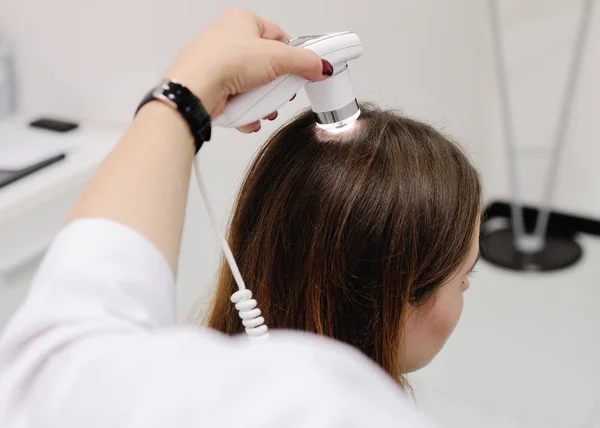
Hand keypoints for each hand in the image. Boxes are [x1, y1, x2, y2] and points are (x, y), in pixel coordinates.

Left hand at [164, 8, 331, 132]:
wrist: (195, 89)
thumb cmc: (223, 61)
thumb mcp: (277, 58)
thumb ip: (304, 62)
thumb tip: (321, 66)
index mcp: (242, 21)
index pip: (278, 35)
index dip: (293, 54)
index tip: (304, 69)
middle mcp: (228, 40)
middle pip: (267, 65)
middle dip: (277, 84)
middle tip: (282, 91)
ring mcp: (219, 66)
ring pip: (253, 86)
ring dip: (264, 101)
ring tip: (266, 107)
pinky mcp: (214, 90)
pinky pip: (239, 102)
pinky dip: (248, 112)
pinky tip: (252, 116)